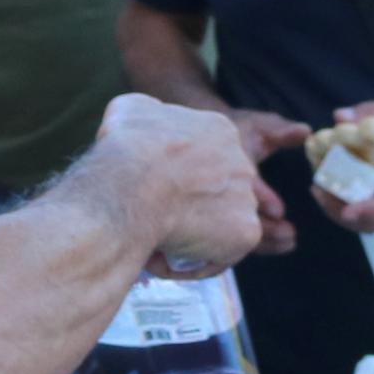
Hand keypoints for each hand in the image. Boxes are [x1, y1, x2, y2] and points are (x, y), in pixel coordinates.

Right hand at [75, 94, 274, 271]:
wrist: (131, 186)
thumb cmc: (126, 149)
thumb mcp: (130, 110)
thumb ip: (148, 115)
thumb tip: (141, 125)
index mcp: (219, 130)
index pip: (205, 159)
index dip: (177, 178)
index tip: (154, 190)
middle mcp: (242, 161)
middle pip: (215, 192)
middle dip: (188, 207)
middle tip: (155, 219)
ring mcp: (247, 198)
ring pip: (218, 225)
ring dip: (191, 237)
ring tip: (155, 244)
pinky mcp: (246, 232)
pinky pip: (219, 256)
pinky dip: (193, 264)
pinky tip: (164, 261)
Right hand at [227, 107, 312, 251]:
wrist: (210, 143)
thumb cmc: (241, 132)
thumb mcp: (259, 126)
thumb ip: (281, 131)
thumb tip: (307, 132)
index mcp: (228, 162)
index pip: (244, 183)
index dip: (261, 196)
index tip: (279, 211)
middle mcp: (221, 187)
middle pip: (239, 215)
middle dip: (265, 228)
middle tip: (290, 234)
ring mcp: (220, 205)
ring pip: (238, 231)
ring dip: (264, 241)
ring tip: (290, 241)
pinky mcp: (225, 218)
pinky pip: (238, 236)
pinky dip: (261, 243)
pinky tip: (283, 244)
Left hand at [319, 99, 373, 232]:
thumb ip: (372, 113)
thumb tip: (339, 117)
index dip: (369, 210)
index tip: (347, 211)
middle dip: (341, 212)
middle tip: (317, 190)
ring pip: (370, 223)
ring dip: (342, 212)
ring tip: (319, 191)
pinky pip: (371, 215)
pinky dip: (349, 208)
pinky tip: (332, 190)